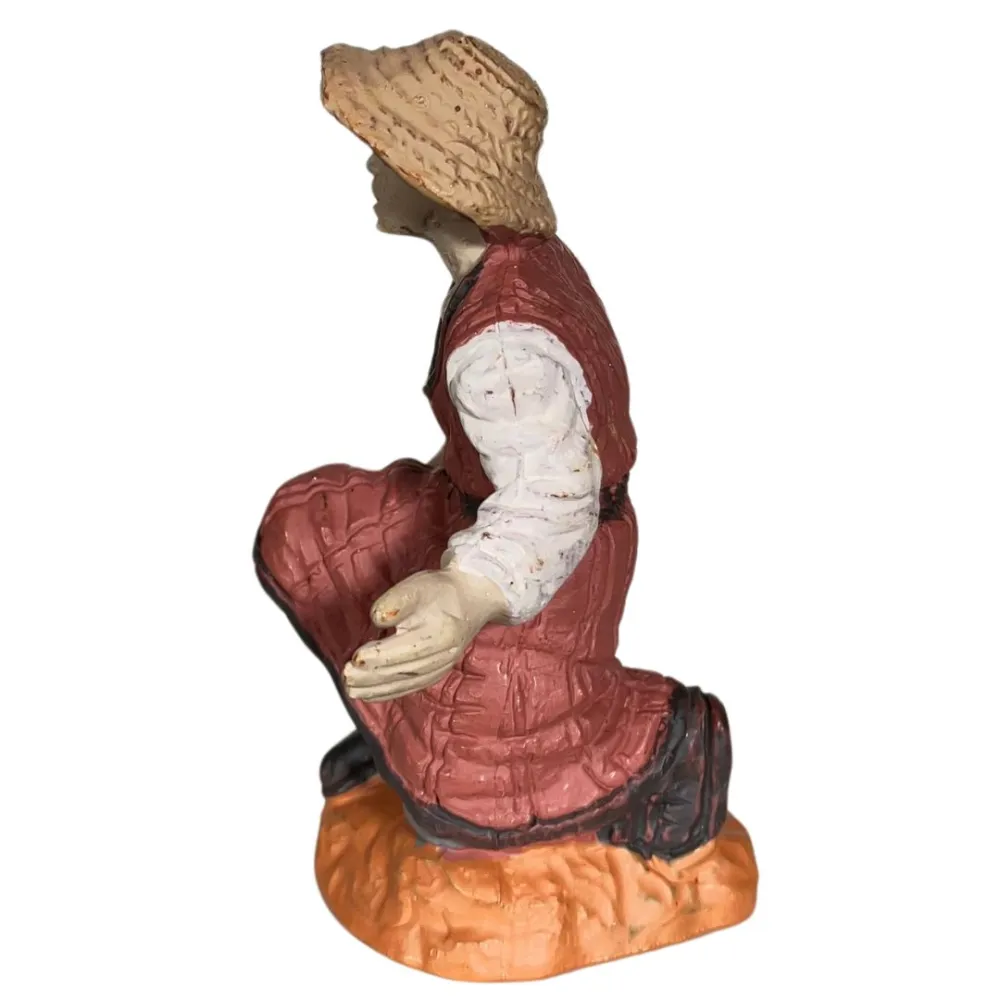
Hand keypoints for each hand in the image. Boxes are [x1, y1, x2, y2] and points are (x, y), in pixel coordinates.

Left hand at [343, 566, 507, 701]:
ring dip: (377, 689)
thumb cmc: (443, 591)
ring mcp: (442, 666)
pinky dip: (389, 692)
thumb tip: (377, 620)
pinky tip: (371, 693)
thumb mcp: (415, 586)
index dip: (378, 657)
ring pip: (406, 683)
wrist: (472, 599)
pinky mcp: (438, 671)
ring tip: (353, 689)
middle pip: (403, 670)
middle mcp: (443, 654)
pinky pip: (412, 687)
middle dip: (372, 676)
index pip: (404, 650)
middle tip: (347, 676)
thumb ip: (393, 602)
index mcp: (439, 632)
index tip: (355, 658)